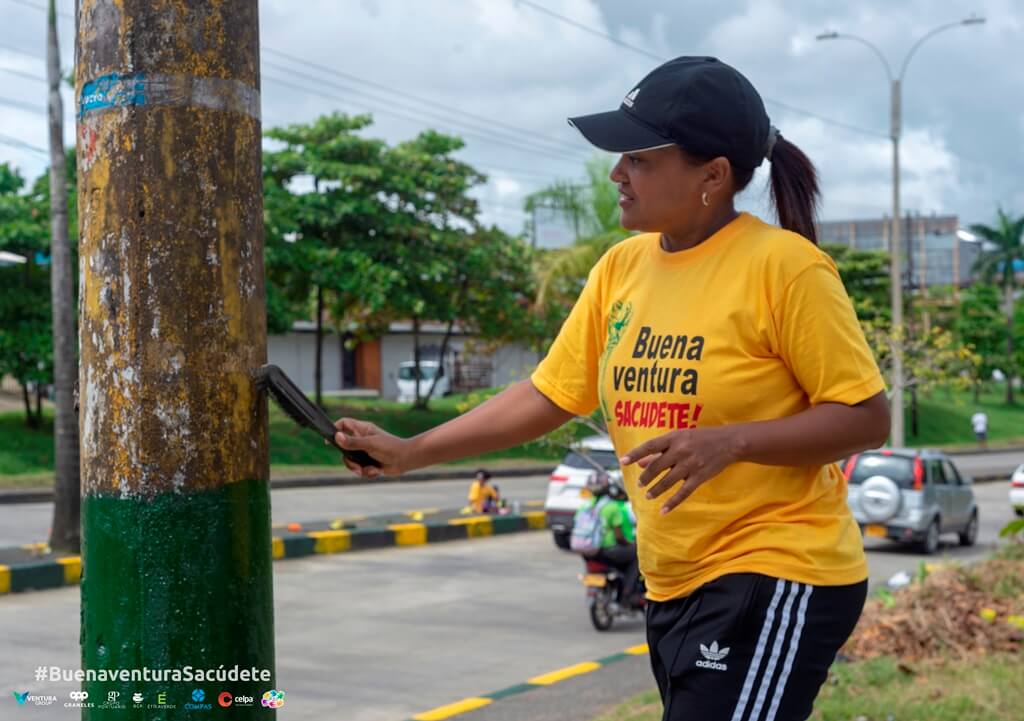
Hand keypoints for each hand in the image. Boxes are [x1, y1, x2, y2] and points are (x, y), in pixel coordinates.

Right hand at [332, 417, 409, 478]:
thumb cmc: (390, 447)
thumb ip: (353, 442)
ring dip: (358, 469)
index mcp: (362, 429)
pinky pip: (361, 469)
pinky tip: (377, 471)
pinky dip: (368, 472)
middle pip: (344, 448)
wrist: (406, 460)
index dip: (335, 429)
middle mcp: (362, 439)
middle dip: (349, 460)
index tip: (329, 440)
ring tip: (367, 471)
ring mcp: (365, 451)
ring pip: (351, 461)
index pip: (344, 424)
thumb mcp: (370, 444)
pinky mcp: (369, 462)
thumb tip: (336, 437)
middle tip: (355, 466)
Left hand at [619, 426, 741, 513]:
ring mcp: (690, 464)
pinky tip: (663, 510)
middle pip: (657, 466)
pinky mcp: (699, 477)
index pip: (649, 446)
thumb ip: (660, 450)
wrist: (728, 442)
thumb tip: (640, 462)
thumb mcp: (680, 438)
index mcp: (674, 438)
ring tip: (648, 495)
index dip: (635, 454)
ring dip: (655, 490)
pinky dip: (672, 502)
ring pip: (667, 481)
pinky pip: (683, 492)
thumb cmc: (700, 438)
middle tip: (640, 484)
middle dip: (646, 477)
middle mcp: (680, 451)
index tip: (622, 461)